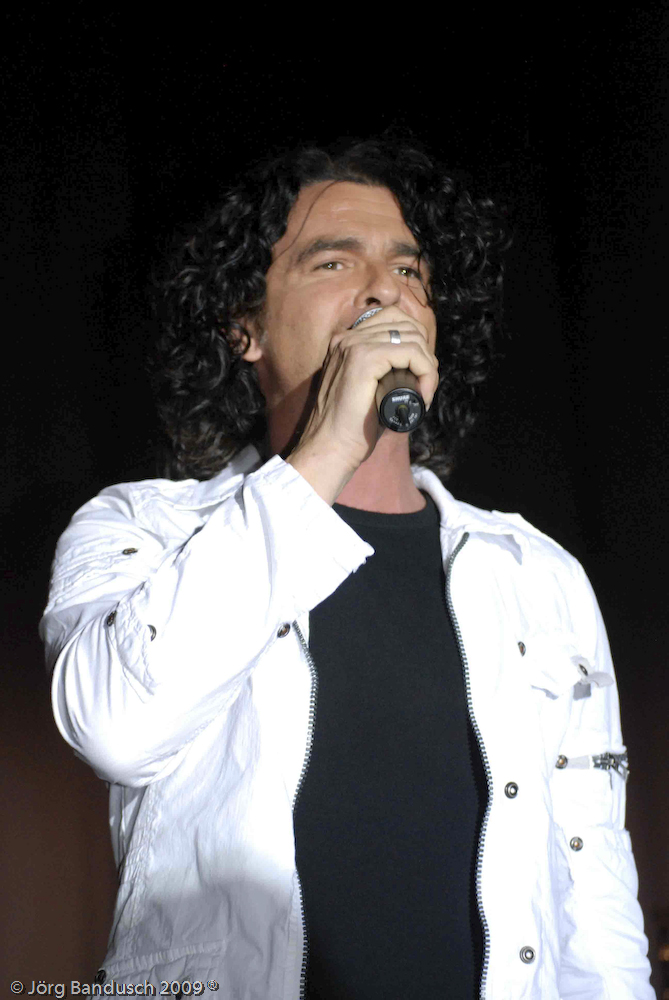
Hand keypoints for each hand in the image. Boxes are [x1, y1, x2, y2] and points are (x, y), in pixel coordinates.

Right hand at [285, 307, 438, 501]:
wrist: (329, 448)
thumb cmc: (350, 428)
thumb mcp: (367, 390)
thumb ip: (382, 371)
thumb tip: (415, 366)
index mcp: (346, 342)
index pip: (393, 319)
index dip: (415, 343)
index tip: (419, 376)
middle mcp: (347, 337)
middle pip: (406, 324)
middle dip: (425, 354)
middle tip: (425, 386)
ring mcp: (354, 345)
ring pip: (412, 338)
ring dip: (428, 367)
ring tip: (423, 394)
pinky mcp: (364, 359)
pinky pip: (411, 352)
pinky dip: (426, 373)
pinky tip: (422, 395)